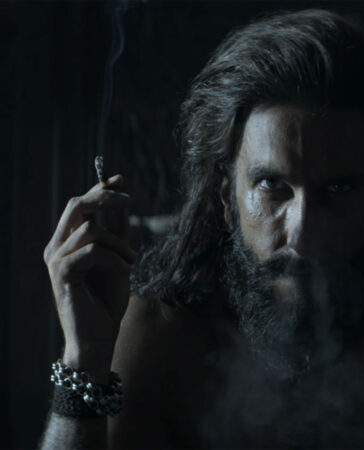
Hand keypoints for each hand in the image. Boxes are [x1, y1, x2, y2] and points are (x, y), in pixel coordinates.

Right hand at [44, 175, 134, 380]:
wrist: (98, 336)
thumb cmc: (107, 299)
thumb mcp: (118, 258)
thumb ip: (117, 231)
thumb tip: (120, 201)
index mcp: (67, 241)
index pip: (79, 205)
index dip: (100, 189)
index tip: (121, 178)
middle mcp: (56, 247)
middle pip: (76, 205)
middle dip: (105, 198)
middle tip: (129, 201)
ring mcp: (56, 260)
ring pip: (90, 230)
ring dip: (119, 243)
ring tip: (132, 260)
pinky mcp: (63, 274)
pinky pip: (92, 251)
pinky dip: (115, 258)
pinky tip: (126, 269)